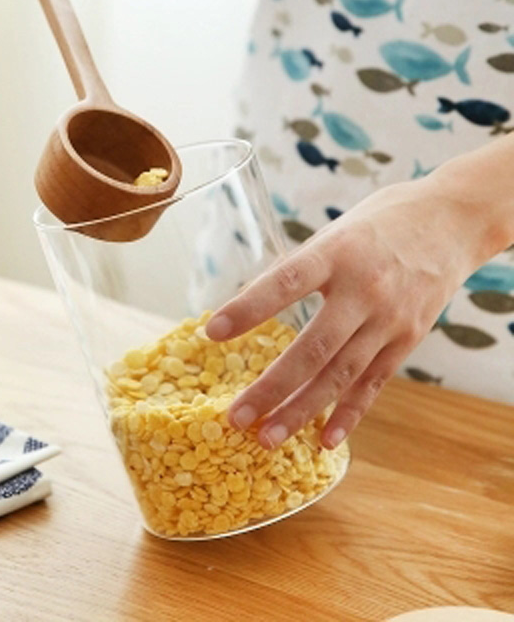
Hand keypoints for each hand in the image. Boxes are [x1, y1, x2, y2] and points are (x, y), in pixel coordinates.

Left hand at [205, 177, 485, 450]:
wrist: (451, 221)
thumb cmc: (378, 224)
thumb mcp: (333, 233)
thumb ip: (296, 269)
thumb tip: (249, 303)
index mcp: (337, 254)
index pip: (287, 282)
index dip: (250, 308)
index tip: (212, 332)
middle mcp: (364, 290)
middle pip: (313, 347)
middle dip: (272, 387)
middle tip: (236, 416)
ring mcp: (389, 319)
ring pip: (340, 374)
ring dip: (301, 411)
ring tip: (267, 438)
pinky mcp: (407, 339)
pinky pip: (374, 383)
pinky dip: (349, 414)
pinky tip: (324, 441)